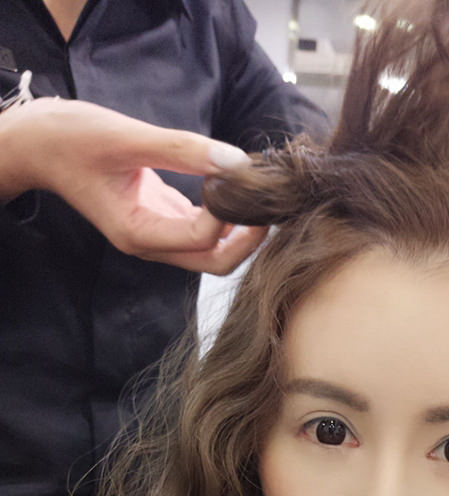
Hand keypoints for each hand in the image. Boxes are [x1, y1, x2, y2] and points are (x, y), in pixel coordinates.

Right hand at [0, 99, 268, 274]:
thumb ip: (182, 149)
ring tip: (256, 193)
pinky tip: (236, 186)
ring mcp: (158, 234)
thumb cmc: (71, 139)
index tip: (236, 175)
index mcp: (138, 234)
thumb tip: (235, 161)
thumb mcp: (125, 137)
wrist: (38, 145)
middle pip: (216, 263)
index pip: (201, 240)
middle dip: (248, 239)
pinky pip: (203, 229)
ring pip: (213, 251)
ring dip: (241, 230)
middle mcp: (151, 243)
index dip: (227, 213)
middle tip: (267, 202)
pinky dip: (225, 214)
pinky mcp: (162, 217)